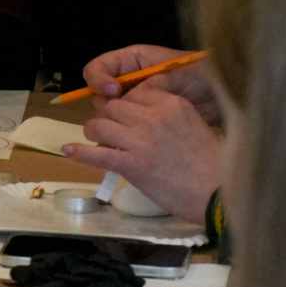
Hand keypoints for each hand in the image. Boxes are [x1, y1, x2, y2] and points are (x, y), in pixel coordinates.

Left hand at [63, 84, 222, 223]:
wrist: (217, 193)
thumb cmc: (211, 163)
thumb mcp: (194, 125)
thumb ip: (167, 116)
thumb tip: (141, 119)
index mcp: (171, 103)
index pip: (134, 93)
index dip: (124, 105)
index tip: (124, 116)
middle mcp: (152, 117)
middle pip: (113, 107)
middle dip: (108, 118)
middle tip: (109, 131)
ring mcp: (140, 140)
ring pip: (101, 125)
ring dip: (95, 133)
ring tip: (97, 140)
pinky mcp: (131, 164)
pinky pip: (97, 154)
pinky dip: (80, 152)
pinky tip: (69, 150)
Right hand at [81, 43, 220, 124]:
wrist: (224, 99)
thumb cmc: (201, 77)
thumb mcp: (174, 77)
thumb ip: (147, 86)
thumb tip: (124, 99)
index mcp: (132, 62)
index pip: (99, 68)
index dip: (99, 79)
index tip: (114, 91)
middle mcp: (128, 82)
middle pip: (98, 94)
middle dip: (107, 104)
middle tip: (121, 115)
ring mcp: (134, 104)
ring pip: (109, 114)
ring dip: (115, 122)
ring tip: (130, 131)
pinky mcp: (141, 123)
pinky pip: (122, 130)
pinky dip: (122, 136)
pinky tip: (131, 143)